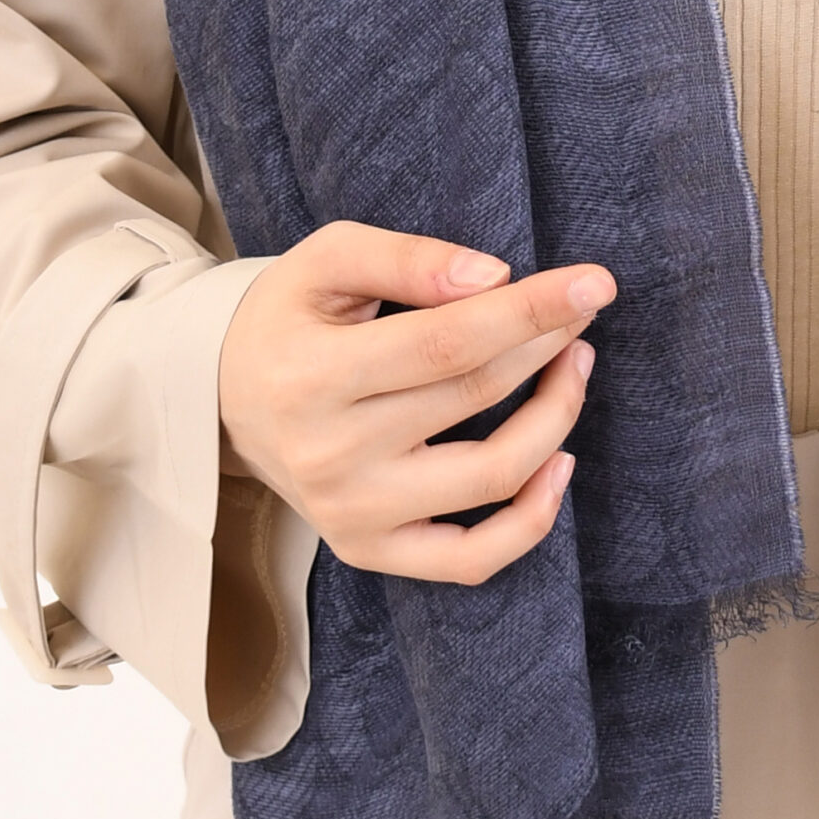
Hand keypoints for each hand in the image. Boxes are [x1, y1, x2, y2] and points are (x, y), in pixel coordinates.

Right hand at [218, 223, 613, 583]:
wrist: (222, 395)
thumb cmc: (289, 317)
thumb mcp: (329, 259)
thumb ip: (409, 259)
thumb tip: (495, 279)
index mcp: (312, 375)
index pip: (448, 341)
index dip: (531, 311)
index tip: (595, 284)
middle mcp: (329, 454)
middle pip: (476, 396)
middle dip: (548, 344)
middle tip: (579, 309)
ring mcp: (351, 514)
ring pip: (492, 477)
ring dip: (556, 416)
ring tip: (573, 364)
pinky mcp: (369, 550)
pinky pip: (471, 559)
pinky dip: (532, 519)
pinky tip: (559, 462)